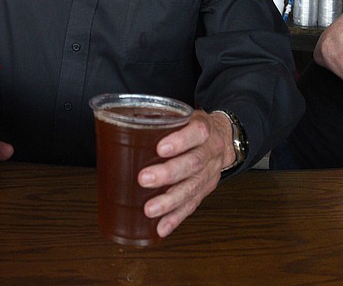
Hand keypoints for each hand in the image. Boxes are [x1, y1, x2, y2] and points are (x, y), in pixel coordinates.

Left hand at [135, 110, 232, 238]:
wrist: (223, 139)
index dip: (180, 141)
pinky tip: (161, 227)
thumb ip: (160, 121)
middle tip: (144, 179)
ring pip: (193, 188)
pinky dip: (176, 218)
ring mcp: (210, 173)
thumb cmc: (192, 127)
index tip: (160, 148)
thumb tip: (119, 123)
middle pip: (193, 163)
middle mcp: (211, 151)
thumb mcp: (182, 116)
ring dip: (170, 201)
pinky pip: (192, 205)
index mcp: (204, 129)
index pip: (197, 132)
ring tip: (150, 209)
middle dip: (168, 173)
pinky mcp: (206, 190)